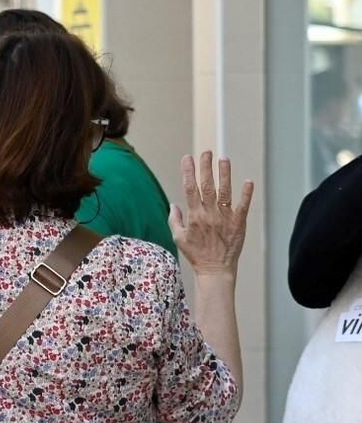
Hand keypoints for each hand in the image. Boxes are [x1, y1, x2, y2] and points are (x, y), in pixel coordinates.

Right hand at [168, 151, 253, 279]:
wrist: (215, 270)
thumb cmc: (196, 255)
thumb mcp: (178, 238)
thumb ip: (175, 220)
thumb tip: (174, 204)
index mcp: (194, 216)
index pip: (189, 189)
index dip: (188, 172)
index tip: (187, 158)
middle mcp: (209, 214)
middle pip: (206, 186)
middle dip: (206, 167)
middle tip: (206, 152)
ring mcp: (225, 218)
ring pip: (224, 192)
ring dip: (224, 175)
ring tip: (224, 159)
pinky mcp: (239, 224)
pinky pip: (243, 206)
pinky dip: (246, 194)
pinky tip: (248, 181)